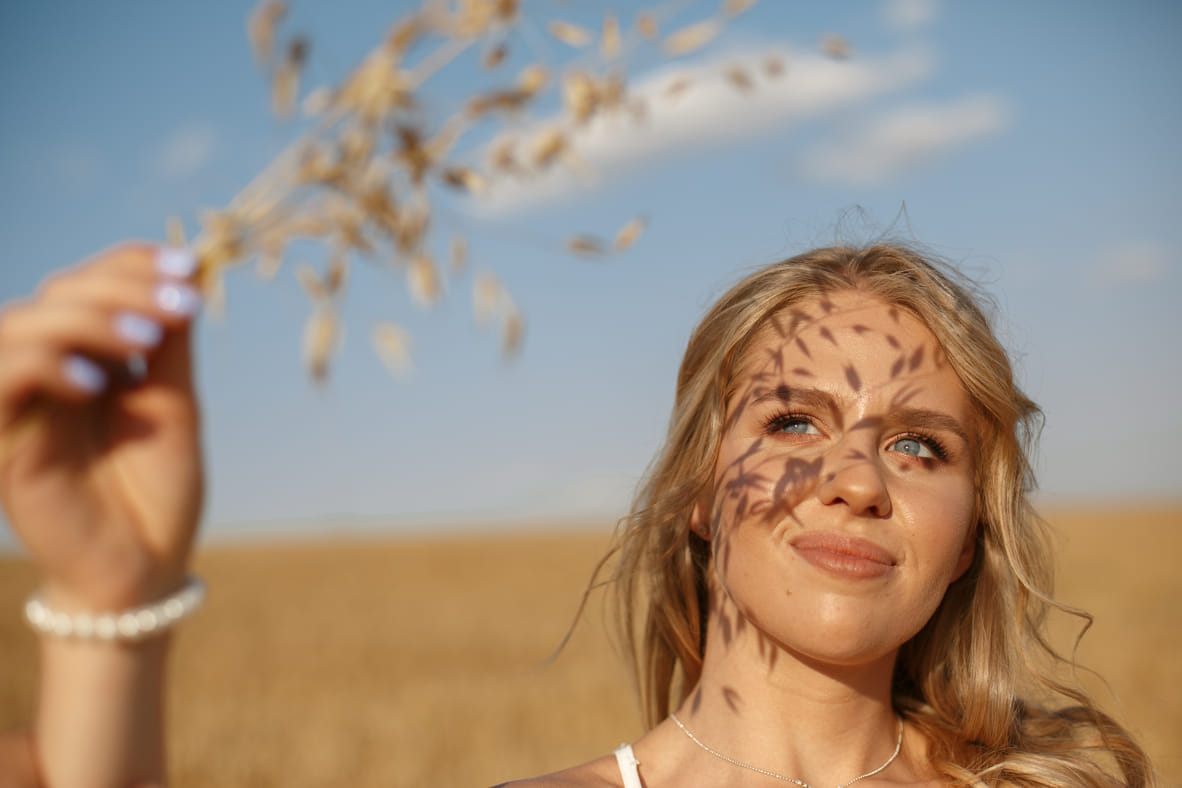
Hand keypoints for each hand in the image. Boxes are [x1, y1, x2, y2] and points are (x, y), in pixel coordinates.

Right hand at [0, 243, 203, 612]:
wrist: (145, 570)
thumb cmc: (159, 493)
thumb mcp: (174, 407)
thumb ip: (171, 345)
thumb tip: (189, 273)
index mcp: (88, 358)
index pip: (91, 283)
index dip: (132, 263)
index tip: (190, 266)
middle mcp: (49, 373)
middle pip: (58, 293)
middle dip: (120, 286)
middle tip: (180, 303)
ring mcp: (22, 405)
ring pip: (21, 326)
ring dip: (86, 318)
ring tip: (146, 339)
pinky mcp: (4, 442)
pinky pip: (2, 381)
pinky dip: (44, 365)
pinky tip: (98, 383)